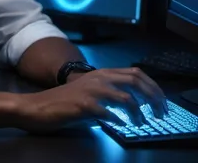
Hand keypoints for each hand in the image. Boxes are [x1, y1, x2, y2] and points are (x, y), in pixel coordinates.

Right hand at [16, 67, 167, 132]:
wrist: (37, 107)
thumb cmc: (62, 102)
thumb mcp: (87, 93)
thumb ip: (106, 96)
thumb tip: (125, 107)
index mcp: (100, 74)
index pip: (135, 73)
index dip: (153, 87)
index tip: (161, 102)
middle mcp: (97, 78)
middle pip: (136, 80)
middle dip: (154, 97)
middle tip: (160, 112)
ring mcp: (90, 90)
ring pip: (126, 97)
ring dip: (138, 113)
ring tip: (140, 123)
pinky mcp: (83, 105)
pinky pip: (109, 113)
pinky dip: (118, 121)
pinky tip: (118, 125)